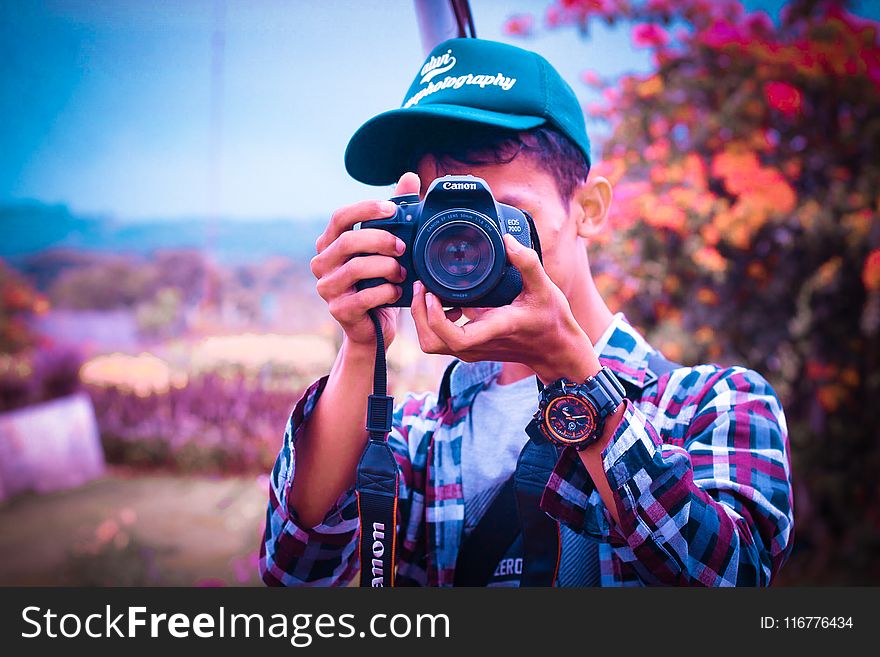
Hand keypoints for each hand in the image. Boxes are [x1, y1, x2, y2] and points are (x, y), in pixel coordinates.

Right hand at [310, 173, 420, 347]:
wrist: (373, 329)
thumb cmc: (379, 283)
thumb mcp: (387, 249)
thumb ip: (395, 214)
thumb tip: (409, 177)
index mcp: (330, 243)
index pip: (340, 217)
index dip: (365, 209)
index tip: (393, 208)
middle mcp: (322, 263)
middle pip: (348, 241)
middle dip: (381, 240)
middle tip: (404, 246)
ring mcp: (326, 288)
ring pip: (356, 268)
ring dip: (387, 268)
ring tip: (402, 273)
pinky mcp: (338, 310)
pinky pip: (364, 296)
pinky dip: (386, 292)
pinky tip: (396, 291)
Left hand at [410, 234, 600, 382]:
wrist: (556, 351)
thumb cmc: (551, 321)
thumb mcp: (545, 288)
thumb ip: (528, 263)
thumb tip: (508, 240)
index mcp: (494, 329)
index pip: (454, 337)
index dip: (434, 317)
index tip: (431, 293)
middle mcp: (477, 344)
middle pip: (431, 342)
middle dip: (418, 314)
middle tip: (421, 286)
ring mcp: (472, 349)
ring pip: (432, 342)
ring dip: (423, 318)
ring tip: (428, 291)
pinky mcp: (471, 348)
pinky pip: (441, 339)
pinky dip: (434, 321)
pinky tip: (446, 302)